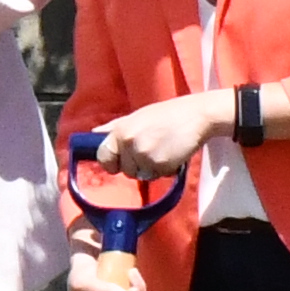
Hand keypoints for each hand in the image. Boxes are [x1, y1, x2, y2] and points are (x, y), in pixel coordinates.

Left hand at [85, 92, 228, 179]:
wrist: (196, 115)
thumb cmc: (166, 114)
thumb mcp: (136, 116)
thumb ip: (114, 127)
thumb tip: (93, 134)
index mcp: (120, 130)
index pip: (103, 156)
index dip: (110, 163)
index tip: (119, 162)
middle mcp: (129, 143)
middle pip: (124, 170)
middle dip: (135, 165)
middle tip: (151, 149)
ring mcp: (144, 154)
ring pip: (140, 175)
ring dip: (150, 168)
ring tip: (162, 150)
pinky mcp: (160, 165)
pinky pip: (156, 176)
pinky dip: (164, 170)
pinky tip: (171, 154)